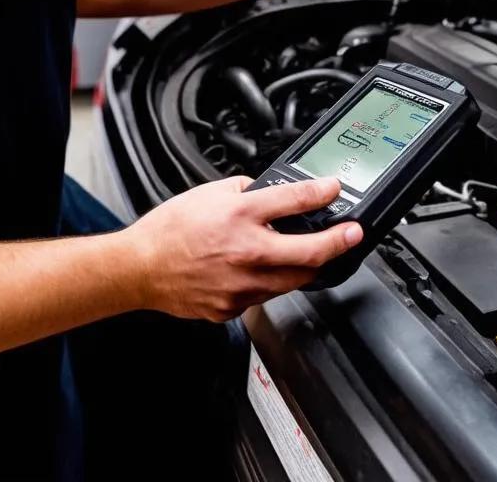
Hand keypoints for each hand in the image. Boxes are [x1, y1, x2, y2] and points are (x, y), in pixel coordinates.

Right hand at [125, 176, 362, 321]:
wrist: (141, 267)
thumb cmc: (169, 230)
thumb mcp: (208, 193)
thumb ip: (244, 192)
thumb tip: (268, 193)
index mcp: (240, 216)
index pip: (295, 200)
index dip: (322, 192)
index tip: (334, 190)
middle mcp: (247, 251)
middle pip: (311, 253)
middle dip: (340, 241)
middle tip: (354, 234)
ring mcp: (243, 284)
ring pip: (294, 280)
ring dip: (307, 266)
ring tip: (314, 254)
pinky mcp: (235, 307)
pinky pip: (266, 295)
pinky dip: (271, 281)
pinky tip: (263, 271)